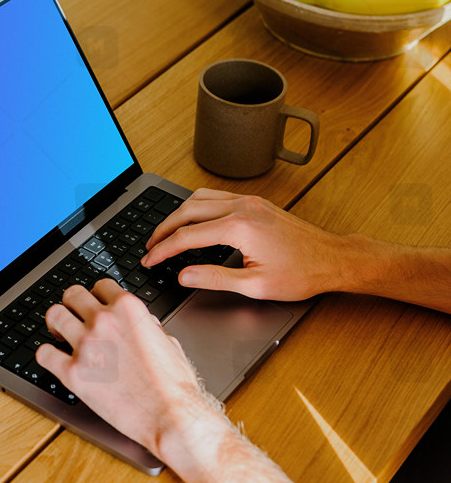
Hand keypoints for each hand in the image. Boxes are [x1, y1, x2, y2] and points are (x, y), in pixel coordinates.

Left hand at [35, 279, 218, 459]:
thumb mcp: (168, 341)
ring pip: (53, 315)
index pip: (101, 286)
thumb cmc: (174, 385)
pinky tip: (55, 359)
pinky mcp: (73, 373)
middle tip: (74, 316)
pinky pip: (44, 354)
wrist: (171, 416)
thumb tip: (142, 325)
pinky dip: (47, 355)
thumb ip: (148, 327)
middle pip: (73, 294)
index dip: (98, 296)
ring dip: (56, 323)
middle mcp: (104, 321)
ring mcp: (86, 346)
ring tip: (59, 334)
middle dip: (73, 304)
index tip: (96, 305)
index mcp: (128, 309)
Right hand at [143, 189, 346, 300]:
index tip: (149, 260)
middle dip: (163, 228)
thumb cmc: (302, 273)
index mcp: (240, 227)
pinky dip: (196, 208)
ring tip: (165, 234)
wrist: (332, 259)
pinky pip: (215, 198)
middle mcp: (243, 207)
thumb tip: (184, 276)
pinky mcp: (255, 203)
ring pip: (200, 198)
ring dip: (178, 214)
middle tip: (149, 247)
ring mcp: (249, 202)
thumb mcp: (255, 285)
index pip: (187, 236)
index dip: (163, 250)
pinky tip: (192, 221)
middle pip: (187, 209)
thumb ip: (214, 279)